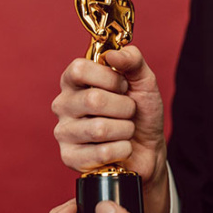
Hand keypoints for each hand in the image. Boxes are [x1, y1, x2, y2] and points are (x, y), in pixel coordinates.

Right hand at [51, 46, 168, 212]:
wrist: (149, 149)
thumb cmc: (140, 112)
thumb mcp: (143, 80)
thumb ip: (132, 60)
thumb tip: (113, 55)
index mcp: (74, 81)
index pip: (79, 69)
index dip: (110, 78)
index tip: (123, 86)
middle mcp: (63, 104)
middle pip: (93, 100)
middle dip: (124, 107)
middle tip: (129, 111)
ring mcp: (64, 132)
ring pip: (99, 129)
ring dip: (125, 130)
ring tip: (125, 130)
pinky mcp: (69, 157)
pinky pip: (102, 153)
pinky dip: (123, 149)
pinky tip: (120, 148)